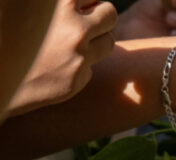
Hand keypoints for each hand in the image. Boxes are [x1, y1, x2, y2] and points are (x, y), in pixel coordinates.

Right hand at [7, 0, 116, 115]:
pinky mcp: (78, 78)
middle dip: (102, 18)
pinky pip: (91, 67)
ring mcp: (78, 56)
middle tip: (88, 24)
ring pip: (109, 43)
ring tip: (72, 44)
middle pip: (109, 15)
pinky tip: (56, 67)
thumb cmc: (8, 35)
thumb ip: (61, 7)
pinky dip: (79, 67)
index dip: (87, 4)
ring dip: (96, 42)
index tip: (79, 10)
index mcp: (61, 4)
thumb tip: (85, 4)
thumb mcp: (29, 8)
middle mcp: (74, 29)